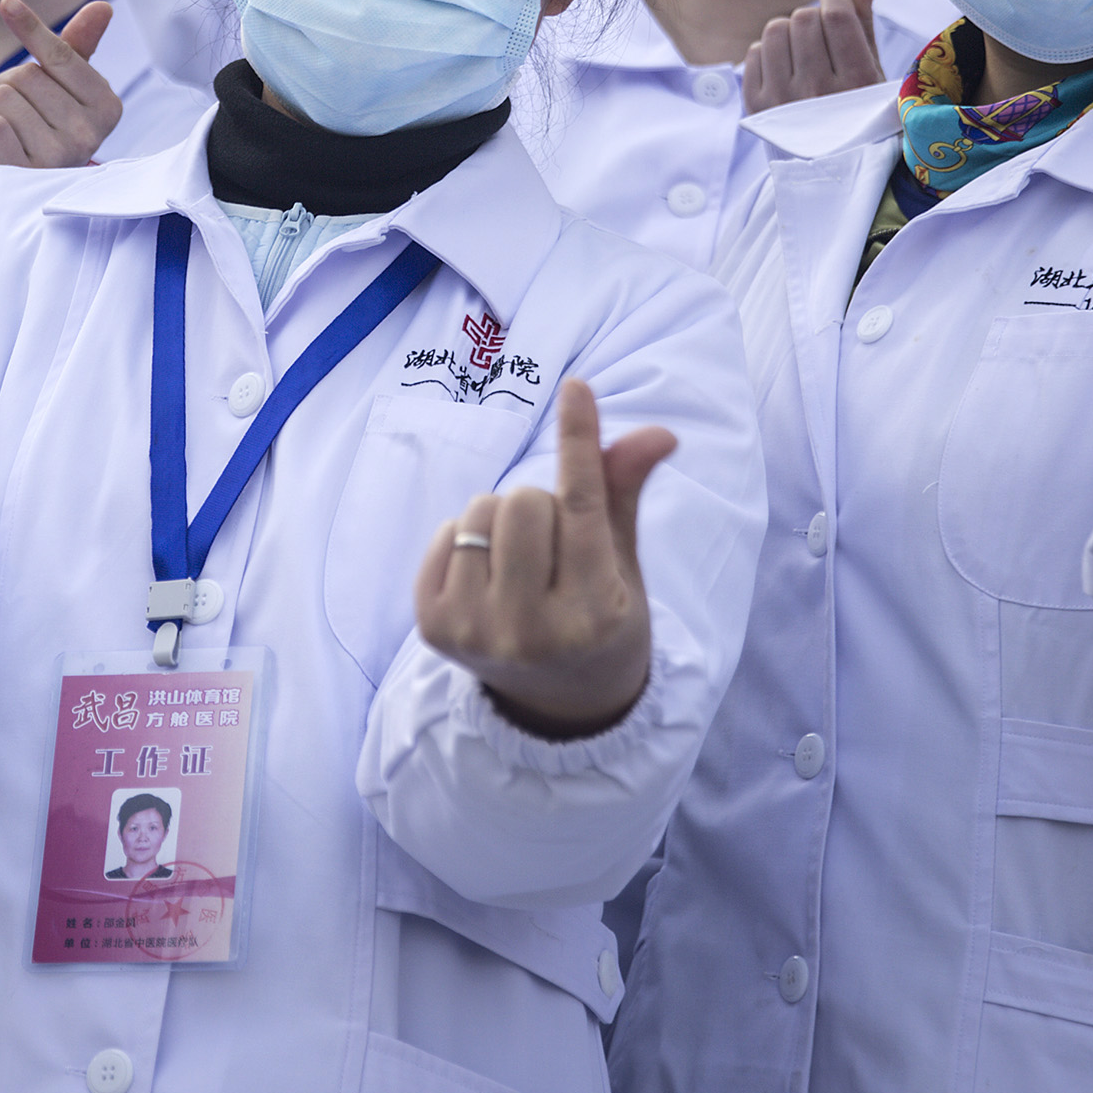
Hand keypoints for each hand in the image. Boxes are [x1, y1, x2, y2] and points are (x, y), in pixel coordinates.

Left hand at [0, 0, 121, 168]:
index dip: (30, 28)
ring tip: (13, 131)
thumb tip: (102, 6)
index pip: (59, 54)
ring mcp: (59, 157)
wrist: (28, 190)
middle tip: (24, 113)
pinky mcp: (26, 174)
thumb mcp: (68, 89)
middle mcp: (89, 134)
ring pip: (3, 96)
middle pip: (25, 75)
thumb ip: (80, 46)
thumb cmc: (48, 129)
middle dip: (12, 87)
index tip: (7, 2)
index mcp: (107, 107)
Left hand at [415, 379, 673, 737]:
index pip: (584, 508)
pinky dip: (467, 540)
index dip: (579, 441)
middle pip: (524, 500)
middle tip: (553, 547)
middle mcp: (533, 628)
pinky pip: (445, 534)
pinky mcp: (433, 628)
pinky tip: (487, 577)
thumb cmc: (599, 617)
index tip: (575, 388)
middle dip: (541, 505)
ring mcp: (477, 632)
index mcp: (592, 613)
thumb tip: (659, 432)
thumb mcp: (623, 565)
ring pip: (480, 511)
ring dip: (502, 521)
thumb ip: (624, 494)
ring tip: (520, 563)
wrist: (558, 704)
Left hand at [741, 0, 887, 112]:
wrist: (828, 169)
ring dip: (790, 30)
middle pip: (805, 18)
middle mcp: (817, 92)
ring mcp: (782, 101)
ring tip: (804, 51)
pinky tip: (786, 68)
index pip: (838, 16)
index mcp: (856, 85)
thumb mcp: (872, 71)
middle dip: (815, 15)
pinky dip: (769, 52)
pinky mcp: (755, 107)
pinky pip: (754, 52)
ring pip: (776, 30)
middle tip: (824, 32)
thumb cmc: (857, 113)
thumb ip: (865, 19)